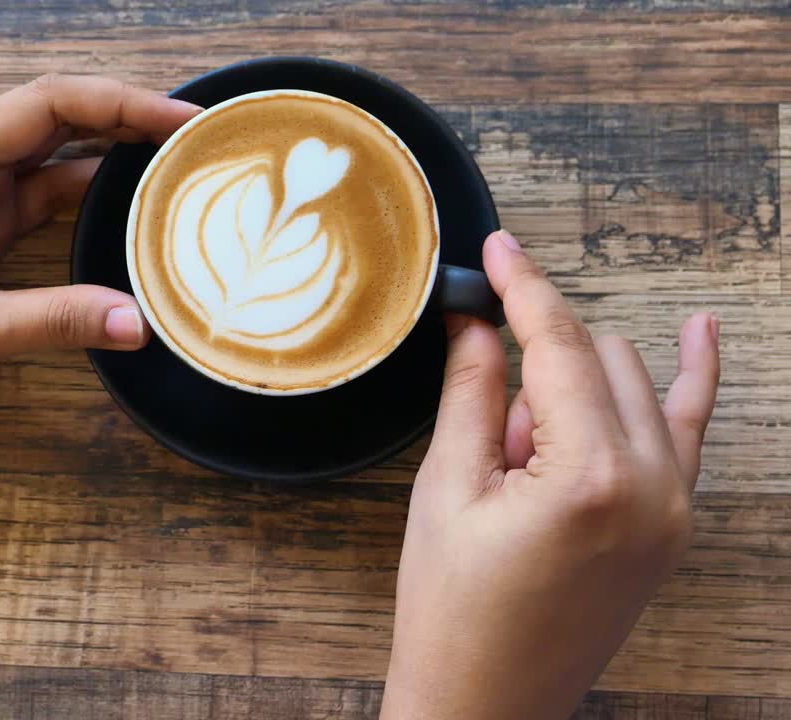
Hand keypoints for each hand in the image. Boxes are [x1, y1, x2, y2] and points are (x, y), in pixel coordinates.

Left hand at [0, 75, 200, 483]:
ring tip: (176, 164)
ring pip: (50, 152)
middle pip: (55, 114)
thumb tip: (139, 322)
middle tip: (195, 136)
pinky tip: (129, 206)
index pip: (48, 105)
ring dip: (109, 153)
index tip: (179, 119)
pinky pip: (37, 191)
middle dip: (125, 117)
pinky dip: (84, 194)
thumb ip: (56, 320)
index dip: (120, 103)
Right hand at [380, 230, 720, 718]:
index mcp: (589, 476)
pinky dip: (691, 378)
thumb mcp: (446, 491)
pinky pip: (693, 427)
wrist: (487, 704)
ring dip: (576, 385)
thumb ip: (469, 393)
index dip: (522, 288)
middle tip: (482, 424)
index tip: (498, 247)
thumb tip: (475, 322)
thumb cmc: (453, 612)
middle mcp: (653, 486)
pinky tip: (699, 331)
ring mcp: (676, 508)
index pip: (556, 346)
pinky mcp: (677, 525)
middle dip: (534, 362)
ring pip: (636, 383)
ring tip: (516, 460)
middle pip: (598, 357)